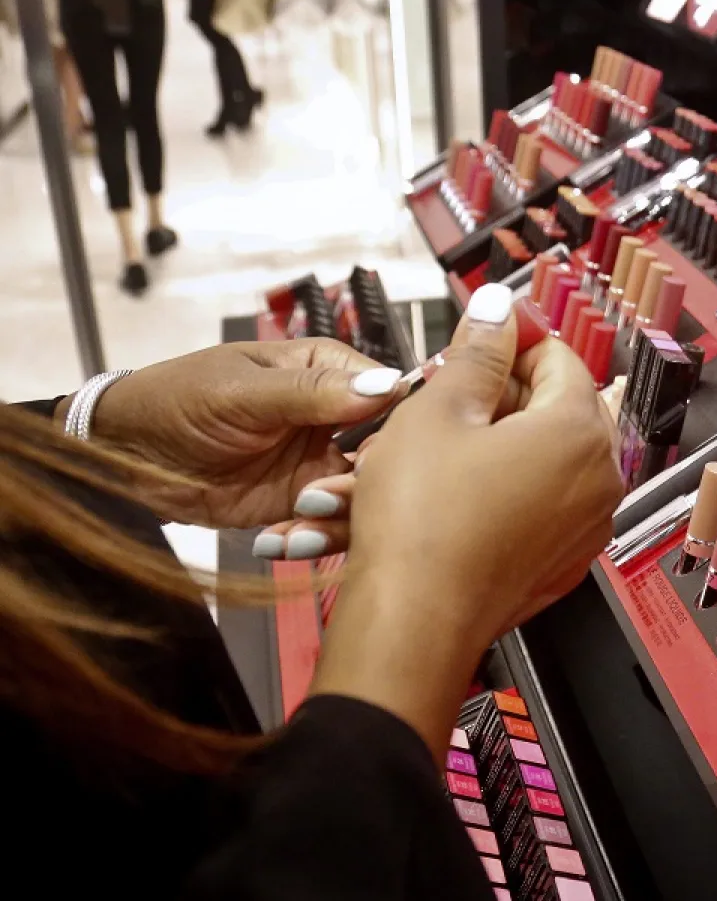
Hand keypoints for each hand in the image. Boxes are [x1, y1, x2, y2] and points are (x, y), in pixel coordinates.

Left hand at [86, 341, 404, 531]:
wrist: (122, 456)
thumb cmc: (178, 400)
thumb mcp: (245, 392)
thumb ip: (314, 392)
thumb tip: (389, 387)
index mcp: (328, 370)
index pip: (390, 392)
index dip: (398, 423)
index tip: (384, 452)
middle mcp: (334, 416)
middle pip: (387, 447)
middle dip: (370, 476)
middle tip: (337, 493)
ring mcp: (320, 463)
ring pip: (366, 490)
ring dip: (344, 513)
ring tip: (302, 520)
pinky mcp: (300, 505)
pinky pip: (331, 524)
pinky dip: (316, 538)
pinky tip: (283, 543)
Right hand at [312, 284, 622, 758]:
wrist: (413, 622)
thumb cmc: (421, 522)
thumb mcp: (438, 410)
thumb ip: (478, 352)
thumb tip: (500, 311)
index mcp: (580, 431)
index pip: (560, 356)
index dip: (513, 342)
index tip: (474, 342)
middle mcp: (601, 479)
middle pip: (562, 405)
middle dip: (506, 393)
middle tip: (448, 396)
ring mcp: (587, 526)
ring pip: (551, 455)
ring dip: (504, 439)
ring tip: (444, 445)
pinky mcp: (563, 561)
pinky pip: (545, 502)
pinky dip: (510, 486)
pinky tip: (460, 492)